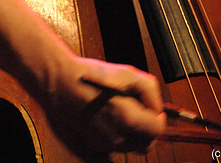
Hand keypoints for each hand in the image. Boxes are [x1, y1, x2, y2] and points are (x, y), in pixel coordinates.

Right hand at [43, 54, 165, 154]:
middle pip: (145, 145)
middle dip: (147, 130)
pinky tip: (105, 116)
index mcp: (129, 120)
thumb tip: (157, 108)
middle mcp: (118, 138)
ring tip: (118, 110)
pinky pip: (112, 145)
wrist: (61, 83)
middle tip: (140, 112)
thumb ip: (150, 91)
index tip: (155, 111)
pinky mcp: (92, 147)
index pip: (157, 131)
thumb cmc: (93, 76)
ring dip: (131, 133)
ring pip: (128, 146)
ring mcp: (103, 145)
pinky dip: (114, 134)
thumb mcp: (128, 73)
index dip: (159, 119)